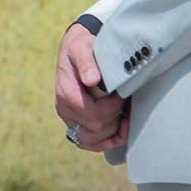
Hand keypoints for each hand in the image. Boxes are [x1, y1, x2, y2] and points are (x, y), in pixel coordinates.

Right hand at [55, 25, 127, 151]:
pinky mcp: (78, 124)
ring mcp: (70, 119)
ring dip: (113, 131)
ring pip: (93, 140)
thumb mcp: (81, 47)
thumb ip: (86, 61)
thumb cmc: (81, 48)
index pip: (92, 113)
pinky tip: (122, 128)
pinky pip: (91, 143)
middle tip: (124, 99)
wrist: (76, 50)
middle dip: (115, 115)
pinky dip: (108, 140)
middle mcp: (65, 110)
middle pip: (95, 128)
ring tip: (125, 116)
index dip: (111, 106)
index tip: (121, 92)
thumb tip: (91, 79)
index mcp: (65, 93)